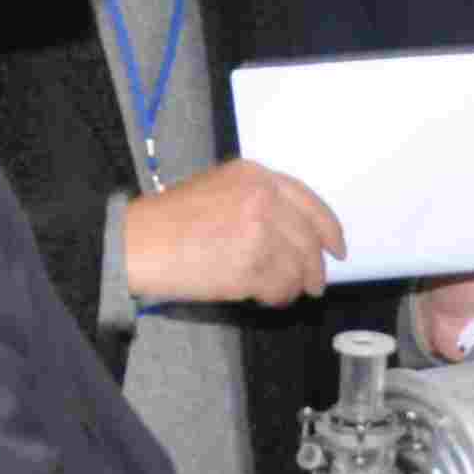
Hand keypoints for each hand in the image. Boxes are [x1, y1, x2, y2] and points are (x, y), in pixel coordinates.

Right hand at [119, 162, 347, 307]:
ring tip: (285, 293)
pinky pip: (280, 286)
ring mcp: (259, 230)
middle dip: (316, 265)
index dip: (328, 227)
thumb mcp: (216, 189)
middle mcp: (262, 197)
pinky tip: (266, 299)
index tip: (336, 247)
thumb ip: (256, 200)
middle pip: (308, 236)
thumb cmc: (168, 222)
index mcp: (253, 175)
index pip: (308, 201)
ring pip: (298, 265)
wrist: (136, 243)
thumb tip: (292, 234)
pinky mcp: (251, 263)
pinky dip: (278, 297)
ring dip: (296, 284)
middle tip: (317, 284)